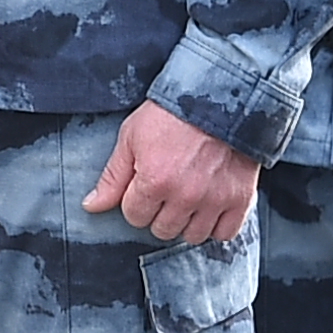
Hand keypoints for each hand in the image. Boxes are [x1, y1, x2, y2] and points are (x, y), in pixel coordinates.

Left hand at [82, 102, 261, 248]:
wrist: (220, 97)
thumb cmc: (173, 113)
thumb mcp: (132, 137)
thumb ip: (112, 177)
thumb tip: (92, 206)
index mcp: (155, 181)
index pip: (135, 216)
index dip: (136, 200)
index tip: (145, 184)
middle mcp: (185, 196)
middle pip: (162, 230)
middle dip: (159, 212)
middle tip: (166, 189)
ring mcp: (215, 199)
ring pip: (192, 236)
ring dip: (186, 221)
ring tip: (187, 197)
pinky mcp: (240, 199)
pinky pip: (225, 233)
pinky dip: (217, 225)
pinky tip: (209, 207)